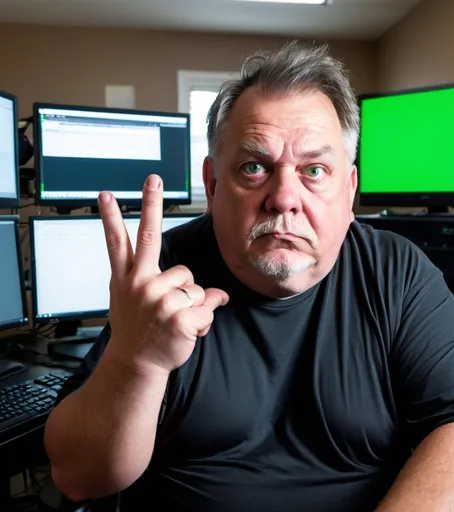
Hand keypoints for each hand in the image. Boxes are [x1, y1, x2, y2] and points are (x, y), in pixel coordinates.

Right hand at [97, 174, 228, 373]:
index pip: (118, 243)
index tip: (107, 194)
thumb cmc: (137, 330)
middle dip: (151, 204)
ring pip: (195, 285)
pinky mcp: (178, 317)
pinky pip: (208, 307)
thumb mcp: (133, 304)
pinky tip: (187, 329)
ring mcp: (158, 300)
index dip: (112, 218)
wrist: (136, 364)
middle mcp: (140, 284)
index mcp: (128, 279)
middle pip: (150, 238)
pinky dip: (205, 320)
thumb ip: (161, 287)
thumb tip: (211, 290)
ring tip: (176, 318)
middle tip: (153, 178)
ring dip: (194, 302)